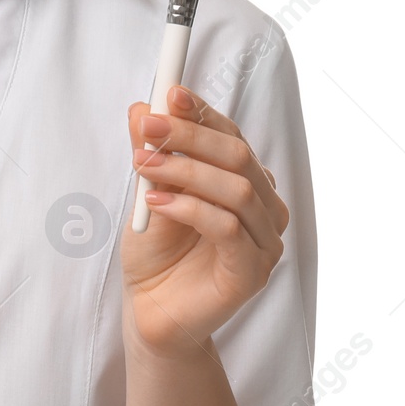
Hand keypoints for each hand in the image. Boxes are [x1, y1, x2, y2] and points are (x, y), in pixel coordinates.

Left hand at [123, 83, 289, 358]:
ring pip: (235, 188)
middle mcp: (263, 208)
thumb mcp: (147, 193)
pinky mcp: (251, 272)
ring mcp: (263, 242)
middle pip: (237, 156)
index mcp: (245, 183)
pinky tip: (155, 202)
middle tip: (146, 126)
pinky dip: (189, 207)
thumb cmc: (156, 254)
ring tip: (142, 165)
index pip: (231, 136)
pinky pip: (228, 228)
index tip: (169, 92)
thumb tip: (141, 108)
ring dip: (184, 170)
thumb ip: (151, 154)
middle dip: (189, 135)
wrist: (151, 313)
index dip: (202, 112)